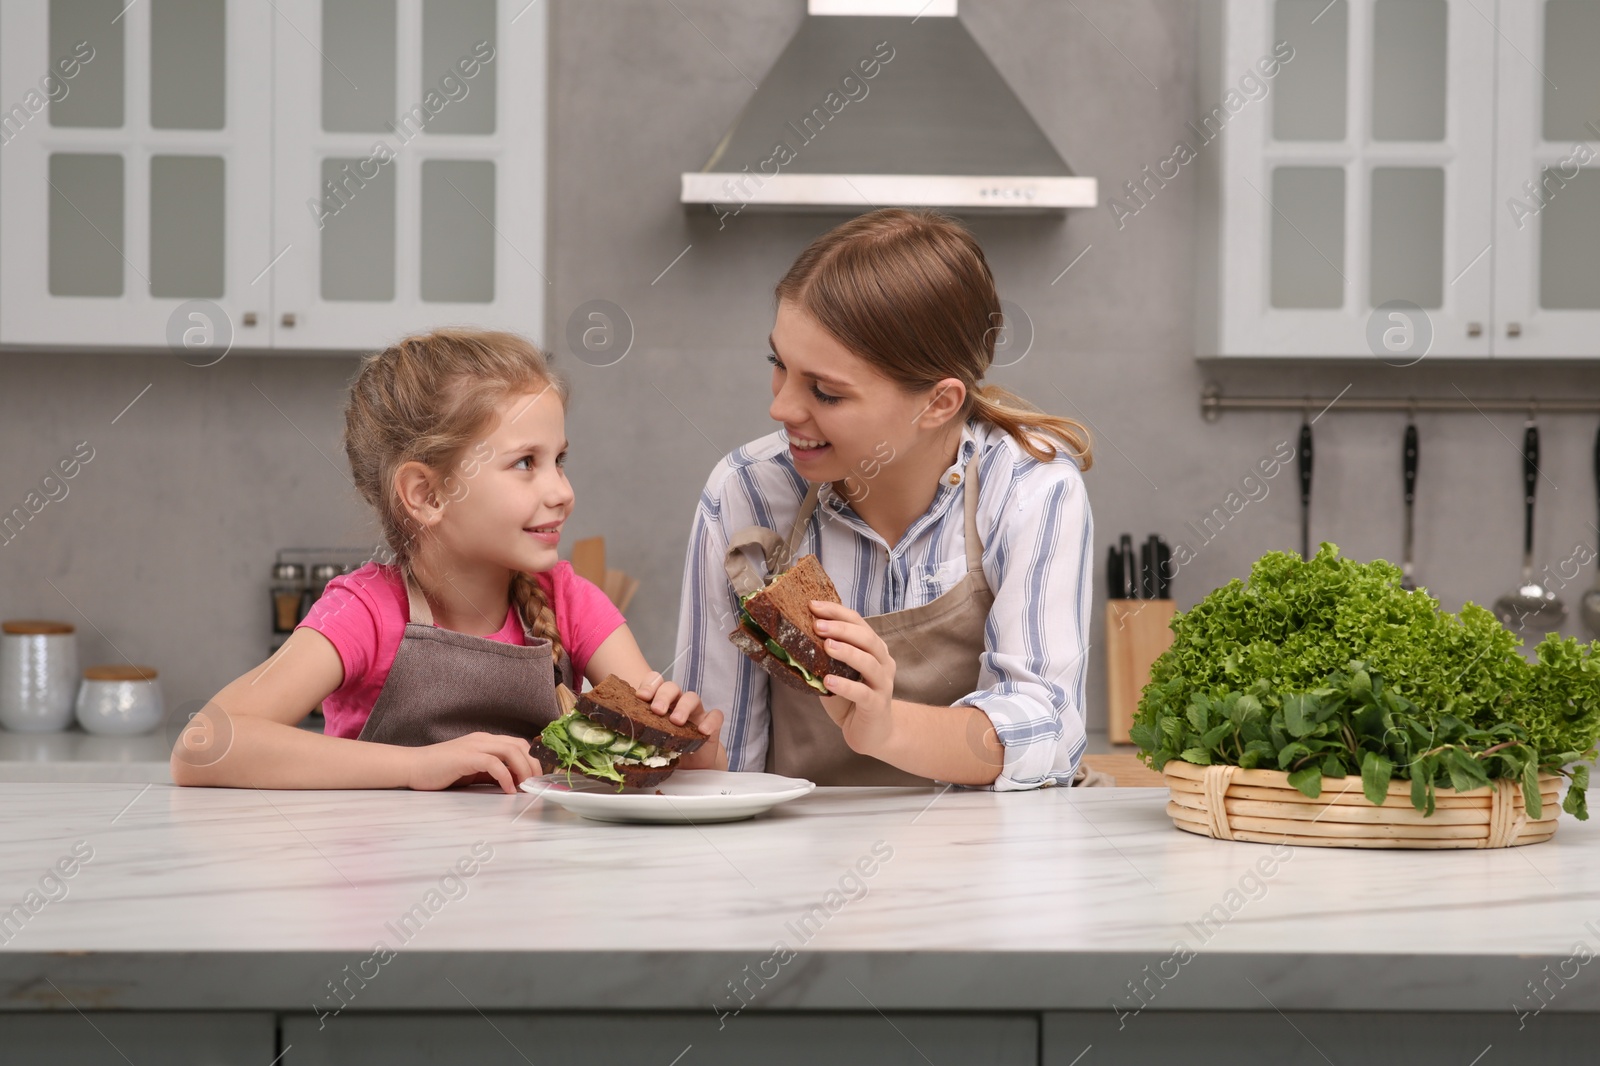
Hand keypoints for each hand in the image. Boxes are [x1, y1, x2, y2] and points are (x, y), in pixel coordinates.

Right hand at [406, 731, 539, 793]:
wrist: (412, 767)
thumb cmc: (440, 771)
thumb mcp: (472, 771)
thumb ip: (491, 773)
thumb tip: (513, 783)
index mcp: (485, 741)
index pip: (518, 744)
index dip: (531, 760)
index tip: (536, 778)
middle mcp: (483, 739)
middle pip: (520, 745)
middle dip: (533, 764)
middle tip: (535, 784)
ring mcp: (474, 746)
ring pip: (510, 750)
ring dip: (523, 769)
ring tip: (526, 787)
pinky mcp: (465, 757)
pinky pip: (493, 763)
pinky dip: (505, 776)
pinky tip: (508, 790)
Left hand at [635, 673, 726, 769]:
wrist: (691, 767)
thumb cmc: (667, 750)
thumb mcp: (650, 742)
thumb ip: (638, 735)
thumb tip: (616, 739)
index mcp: (660, 703)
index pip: (655, 682)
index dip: (649, 685)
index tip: (640, 696)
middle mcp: (677, 703)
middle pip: (672, 688)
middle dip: (663, 696)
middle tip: (657, 710)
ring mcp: (696, 712)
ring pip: (692, 697)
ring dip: (683, 707)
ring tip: (676, 721)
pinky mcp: (711, 724)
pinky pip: (715, 716)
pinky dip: (710, 721)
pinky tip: (703, 731)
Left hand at [809, 599, 895, 753]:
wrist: (873, 733)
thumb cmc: (852, 700)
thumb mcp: (837, 673)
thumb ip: (825, 657)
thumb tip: (794, 638)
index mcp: (874, 649)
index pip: (858, 623)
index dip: (837, 612)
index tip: (813, 605)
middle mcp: (883, 662)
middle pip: (866, 638)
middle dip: (841, 628)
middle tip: (817, 624)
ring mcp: (882, 684)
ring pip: (868, 662)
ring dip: (846, 651)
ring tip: (826, 645)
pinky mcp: (877, 705)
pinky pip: (863, 693)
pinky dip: (845, 685)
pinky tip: (828, 681)